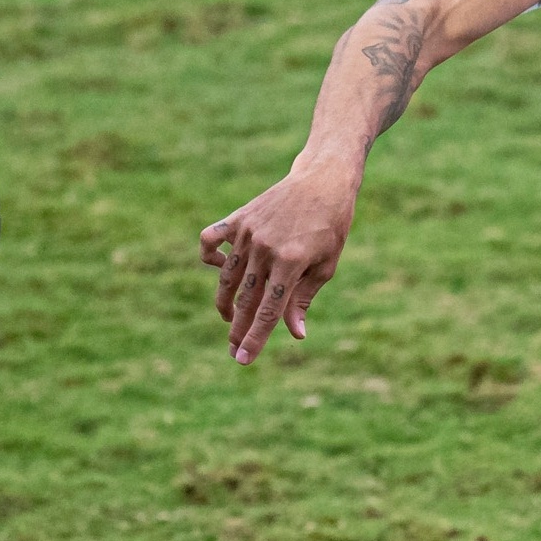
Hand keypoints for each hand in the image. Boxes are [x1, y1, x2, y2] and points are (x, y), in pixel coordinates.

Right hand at [199, 160, 359, 363]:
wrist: (322, 180)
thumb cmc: (330, 226)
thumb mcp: (325, 265)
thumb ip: (304, 299)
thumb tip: (295, 333)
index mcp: (291, 263)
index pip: (268, 311)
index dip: (254, 338)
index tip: (242, 359)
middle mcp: (266, 249)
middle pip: (245, 300)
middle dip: (238, 329)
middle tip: (233, 350)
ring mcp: (248, 232)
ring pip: (227, 277)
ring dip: (225, 302)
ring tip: (230, 318)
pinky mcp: (239, 218)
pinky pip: (210, 240)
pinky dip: (209, 257)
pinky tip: (218, 269)